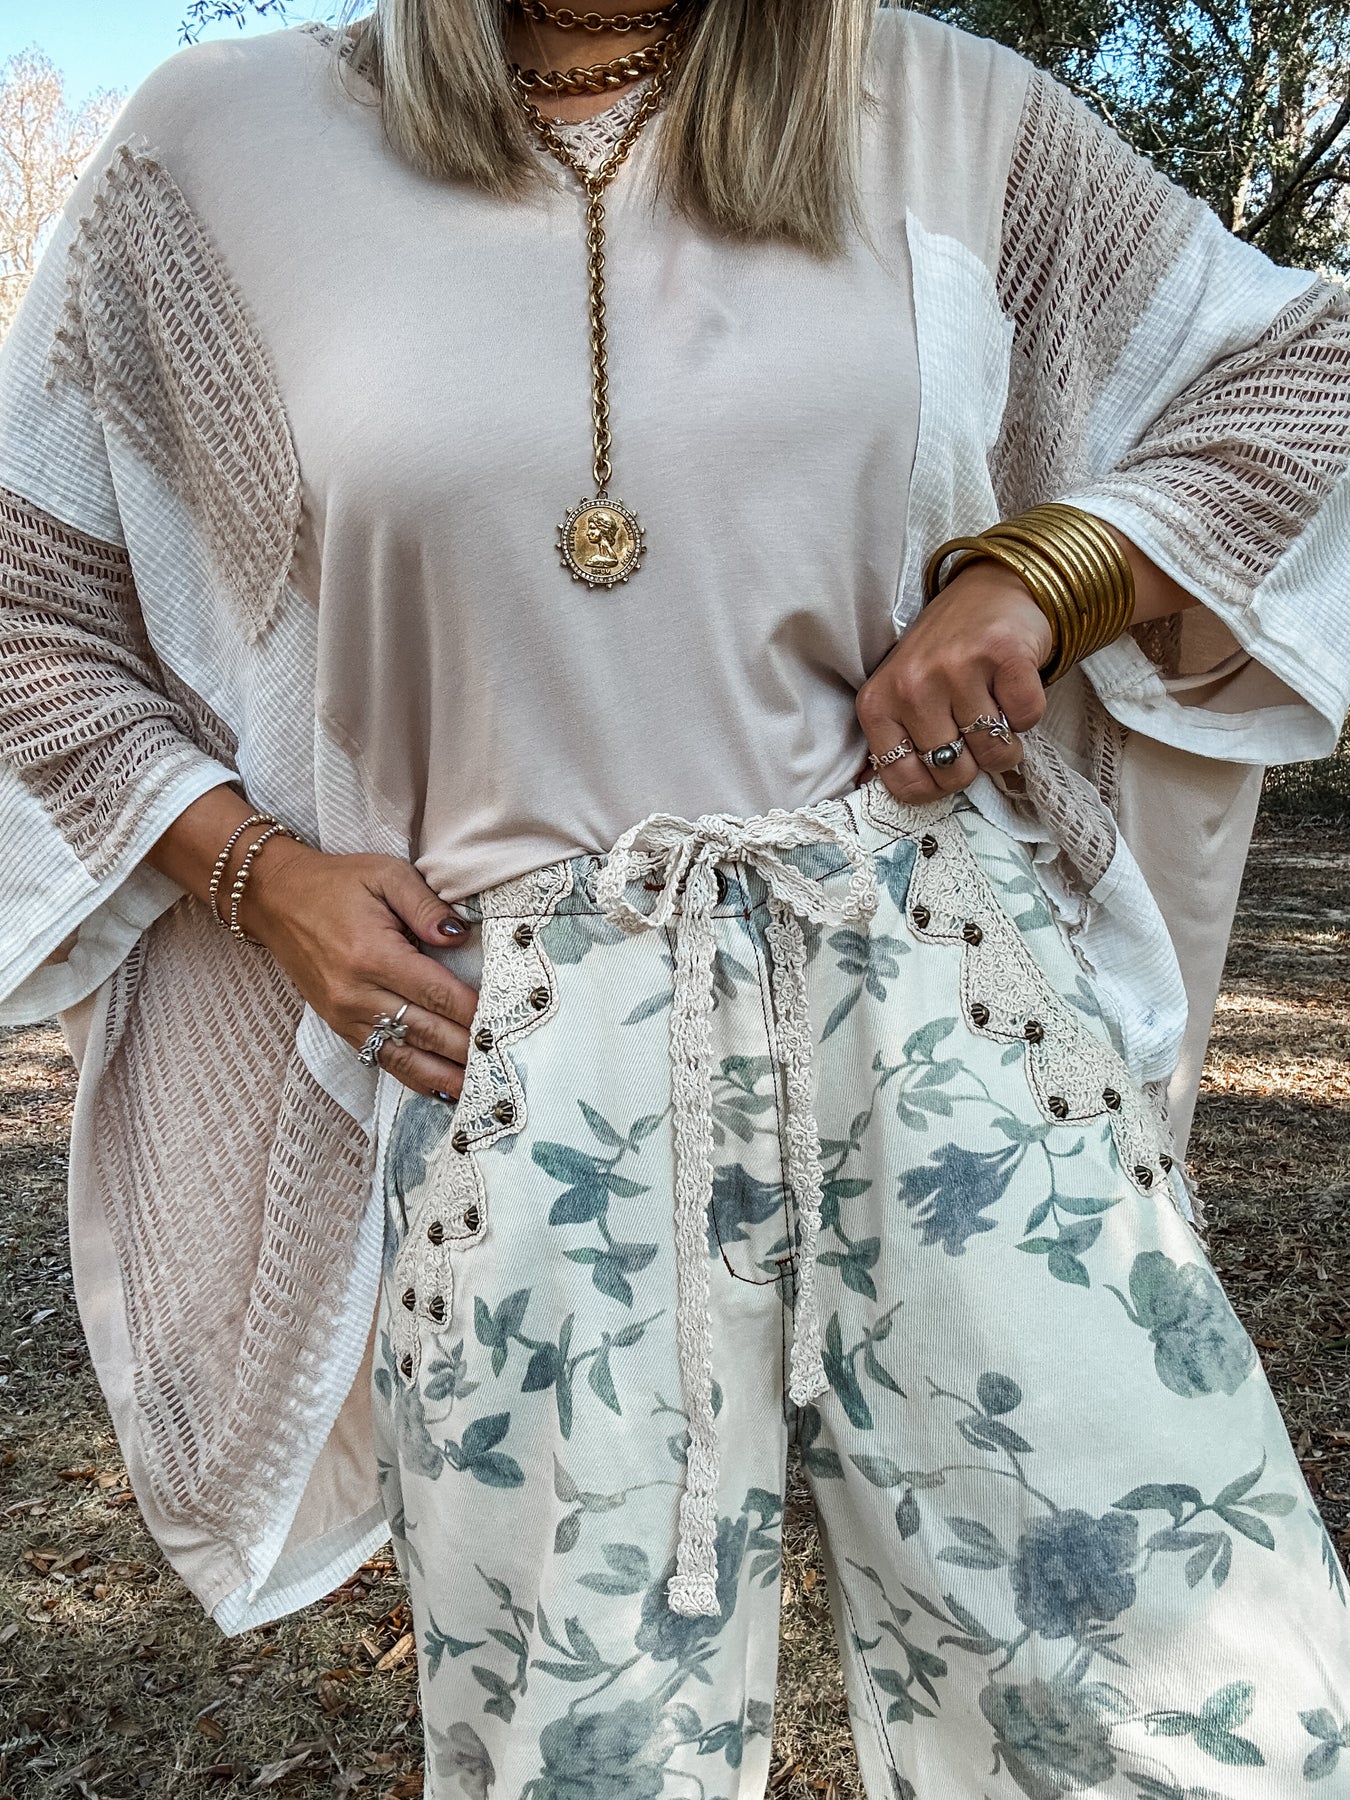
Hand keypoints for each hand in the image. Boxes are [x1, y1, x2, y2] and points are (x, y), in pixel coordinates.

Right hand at [241, 838, 479, 1100]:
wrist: (275, 899)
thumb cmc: (337, 883)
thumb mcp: (385, 875)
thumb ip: (426, 904)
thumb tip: (460, 935)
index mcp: (374, 954)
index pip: (437, 994)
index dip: (473, 1013)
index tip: (505, 1025)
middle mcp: (357, 993)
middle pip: (425, 1031)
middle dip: (466, 1050)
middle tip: (505, 1063)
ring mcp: (345, 1015)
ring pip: (403, 1057)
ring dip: (443, 1076)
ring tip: (479, 1090)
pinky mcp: (338, 1025)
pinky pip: (380, 1059)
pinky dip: (413, 1077)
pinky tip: (441, 1089)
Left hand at [856, 561, 1052, 800]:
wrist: (990, 589)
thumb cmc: (943, 651)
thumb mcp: (900, 693)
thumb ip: (892, 741)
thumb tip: (868, 789)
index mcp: (879, 703)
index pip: (903, 782)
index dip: (934, 786)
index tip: (946, 764)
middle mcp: (912, 685)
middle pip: (953, 773)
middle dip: (974, 763)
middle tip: (974, 730)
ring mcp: (957, 668)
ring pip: (994, 751)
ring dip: (1005, 739)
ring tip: (994, 707)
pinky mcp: (1004, 655)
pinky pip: (1027, 719)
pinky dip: (1027, 712)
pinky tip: (1011, 687)